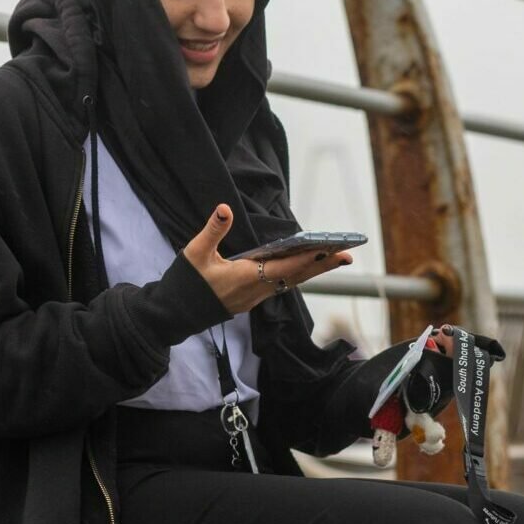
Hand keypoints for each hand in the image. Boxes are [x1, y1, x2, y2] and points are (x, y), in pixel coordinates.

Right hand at [182, 204, 351, 314]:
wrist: (175, 315)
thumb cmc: (185, 284)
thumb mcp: (194, 253)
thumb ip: (213, 230)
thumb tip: (225, 208)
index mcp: (245, 278)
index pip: (286, 267)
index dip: (309, 258)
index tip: (330, 250)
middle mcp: (255, 290)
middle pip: (296, 277)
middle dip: (322, 265)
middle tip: (348, 255)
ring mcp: (254, 298)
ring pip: (290, 282)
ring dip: (312, 270)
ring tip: (334, 258)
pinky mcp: (250, 300)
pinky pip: (280, 285)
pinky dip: (296, 275)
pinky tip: (304, 267)